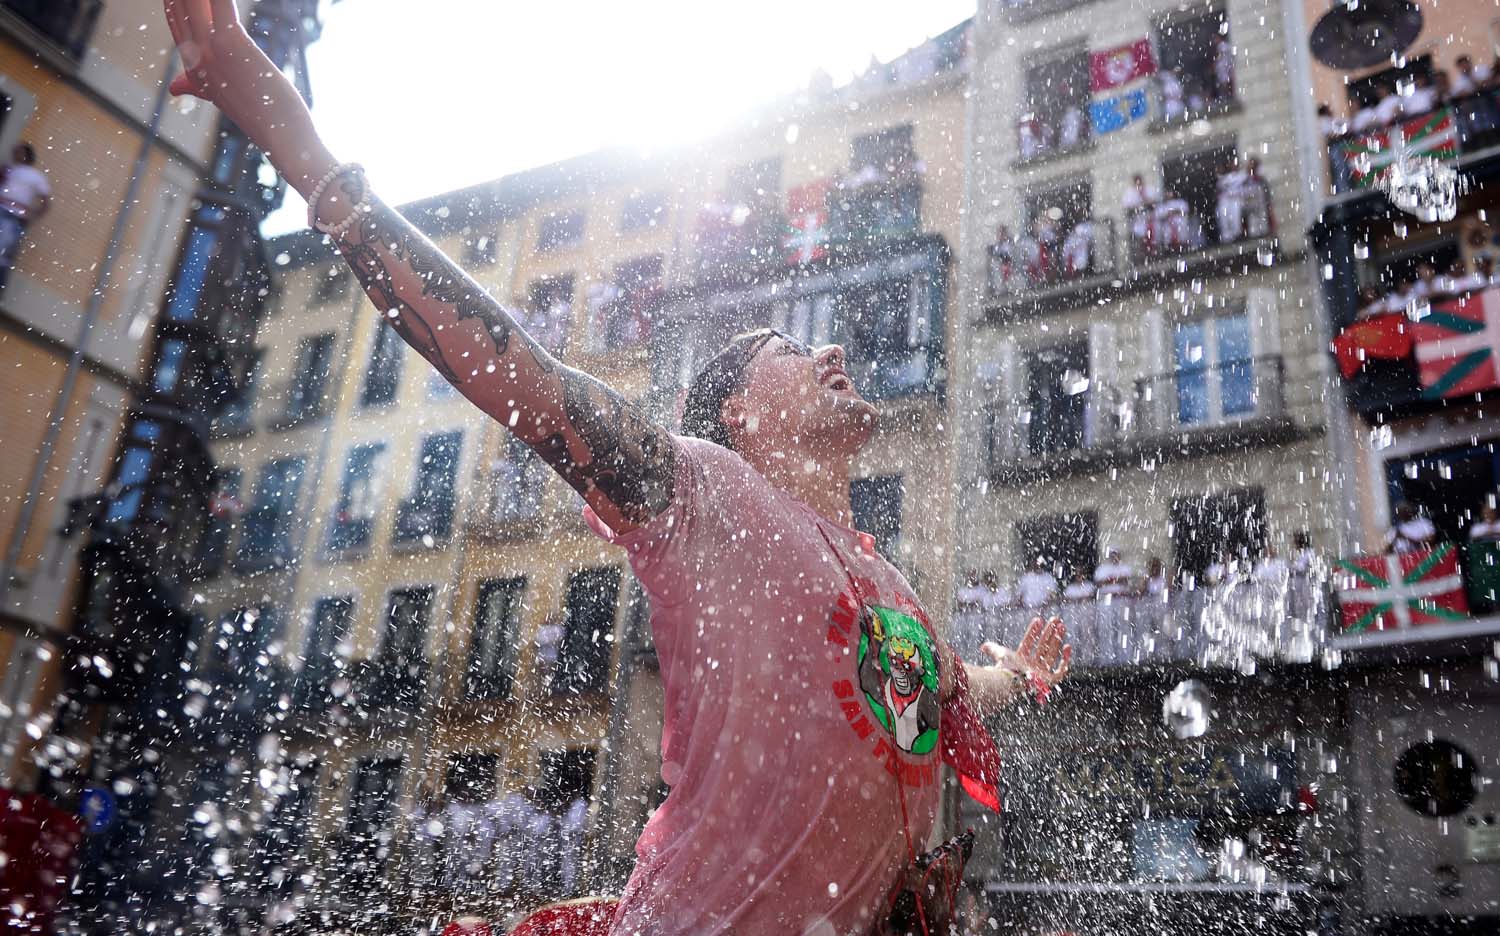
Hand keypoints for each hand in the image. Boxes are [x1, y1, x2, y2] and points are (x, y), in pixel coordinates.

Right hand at [163, 0, 333, 195]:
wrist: (286, 140)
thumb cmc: (264, 117)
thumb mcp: (224, 97)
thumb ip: (197, 84)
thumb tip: (177, 86)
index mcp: (194, 70)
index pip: (175, 20)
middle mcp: (196, 59)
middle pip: (178, 6)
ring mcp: (211, 52)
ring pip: (193, 1)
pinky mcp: (233, 45)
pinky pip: (221, 3)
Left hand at [981, 615, 1070, 694]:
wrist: (1012, 680)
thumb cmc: (1005, 667)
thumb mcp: (998, 653)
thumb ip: (992, 649)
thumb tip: (982, 647)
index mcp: (1020, 661)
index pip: (1029, 643)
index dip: (1033, 631)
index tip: (1038, 619)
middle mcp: (1031, 667)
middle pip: (1042, 646)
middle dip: (1049, 632)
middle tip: (1056, 619)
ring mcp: (1041, 673)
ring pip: (1052, 654)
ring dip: (1057, 639)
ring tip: (1062, 625)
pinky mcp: (1049, 681)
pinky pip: (1060, 671)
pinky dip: (1065, 659)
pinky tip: (1067, 646)